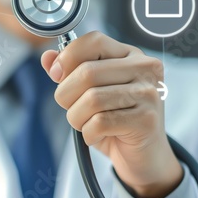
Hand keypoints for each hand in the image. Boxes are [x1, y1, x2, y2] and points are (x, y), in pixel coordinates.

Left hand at [41, 31, 182, 197]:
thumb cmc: (115, 120)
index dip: (68, 57)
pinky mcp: (147, 120)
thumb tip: (48, 57)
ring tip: (84, 123)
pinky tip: (96, 135)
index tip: (57, 76)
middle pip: (87, 72)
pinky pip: (100, 122)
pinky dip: (88, 133)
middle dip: (66, 95)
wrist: (145, 156)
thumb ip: (69, 72)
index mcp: (130, 54)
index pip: (94, 40)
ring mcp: (148, 93)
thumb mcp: (89, 92)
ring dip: (76, 117)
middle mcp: (144, 68)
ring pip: (92, 99)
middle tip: (71, 108)